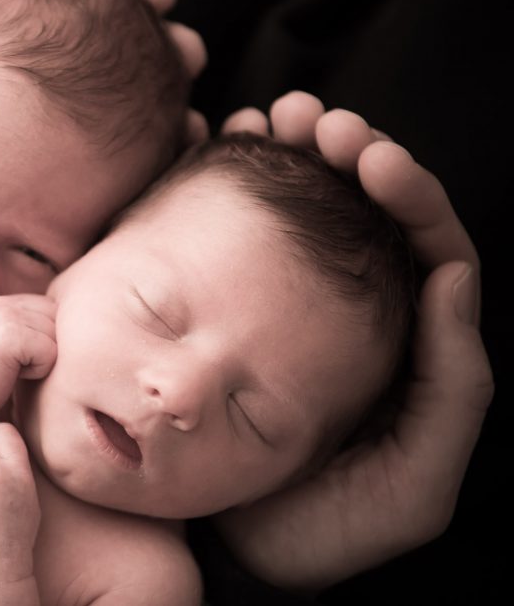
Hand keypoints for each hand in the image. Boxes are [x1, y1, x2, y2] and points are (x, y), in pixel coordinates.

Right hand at [0, 295, 55, 422]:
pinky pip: (49, 352)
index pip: (57, 311)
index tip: (21, 357)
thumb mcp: (13, 344)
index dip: (49, 339)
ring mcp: (6, 315)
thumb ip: (35, 327)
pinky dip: (38, 369)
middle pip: (62, 322)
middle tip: (19, 365)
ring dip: (44, 360)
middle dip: (50, 348)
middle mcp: (6, 302)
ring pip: (57, 338)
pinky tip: (13, 374)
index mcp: (8, 301)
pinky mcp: (9, 334)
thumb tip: (78, 323)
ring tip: (15, 369)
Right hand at [214, 92, 492, 590]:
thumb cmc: (331, 530)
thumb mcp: (416, 482)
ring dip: (294, 159)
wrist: (245, 558)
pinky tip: (224, 161)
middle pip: (370, 213)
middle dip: (346, 152)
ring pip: (311, 216)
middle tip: (306, 119)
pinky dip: (242, 197)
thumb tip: (449, 281)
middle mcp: (362, 315)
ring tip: (265, 122)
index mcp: (414, 343)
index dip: (405, 190)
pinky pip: (248, 244)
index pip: (427, 244)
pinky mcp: (240, 316)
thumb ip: (453, 388)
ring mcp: (297, 312)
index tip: (364, 155)